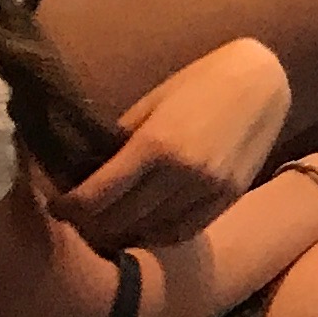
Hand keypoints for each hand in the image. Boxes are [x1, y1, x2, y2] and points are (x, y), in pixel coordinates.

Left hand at [53, 37, 294, 251]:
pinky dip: (157, 236)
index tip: (55, 206)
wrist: (262, 80)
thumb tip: (87, 175)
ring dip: (121, 233)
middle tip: (75, 219)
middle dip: (89, 224)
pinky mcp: (229, 197)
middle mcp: (183, 172)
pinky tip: (143, 228)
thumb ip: (122, 143)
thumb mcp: (152, 104)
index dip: (67, 207)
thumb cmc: (200, 82)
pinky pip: (183, 232)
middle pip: (119, 219)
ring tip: (105, 227)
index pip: (96, 196)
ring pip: (149, 231)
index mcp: (156, 144)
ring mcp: (209, 188)